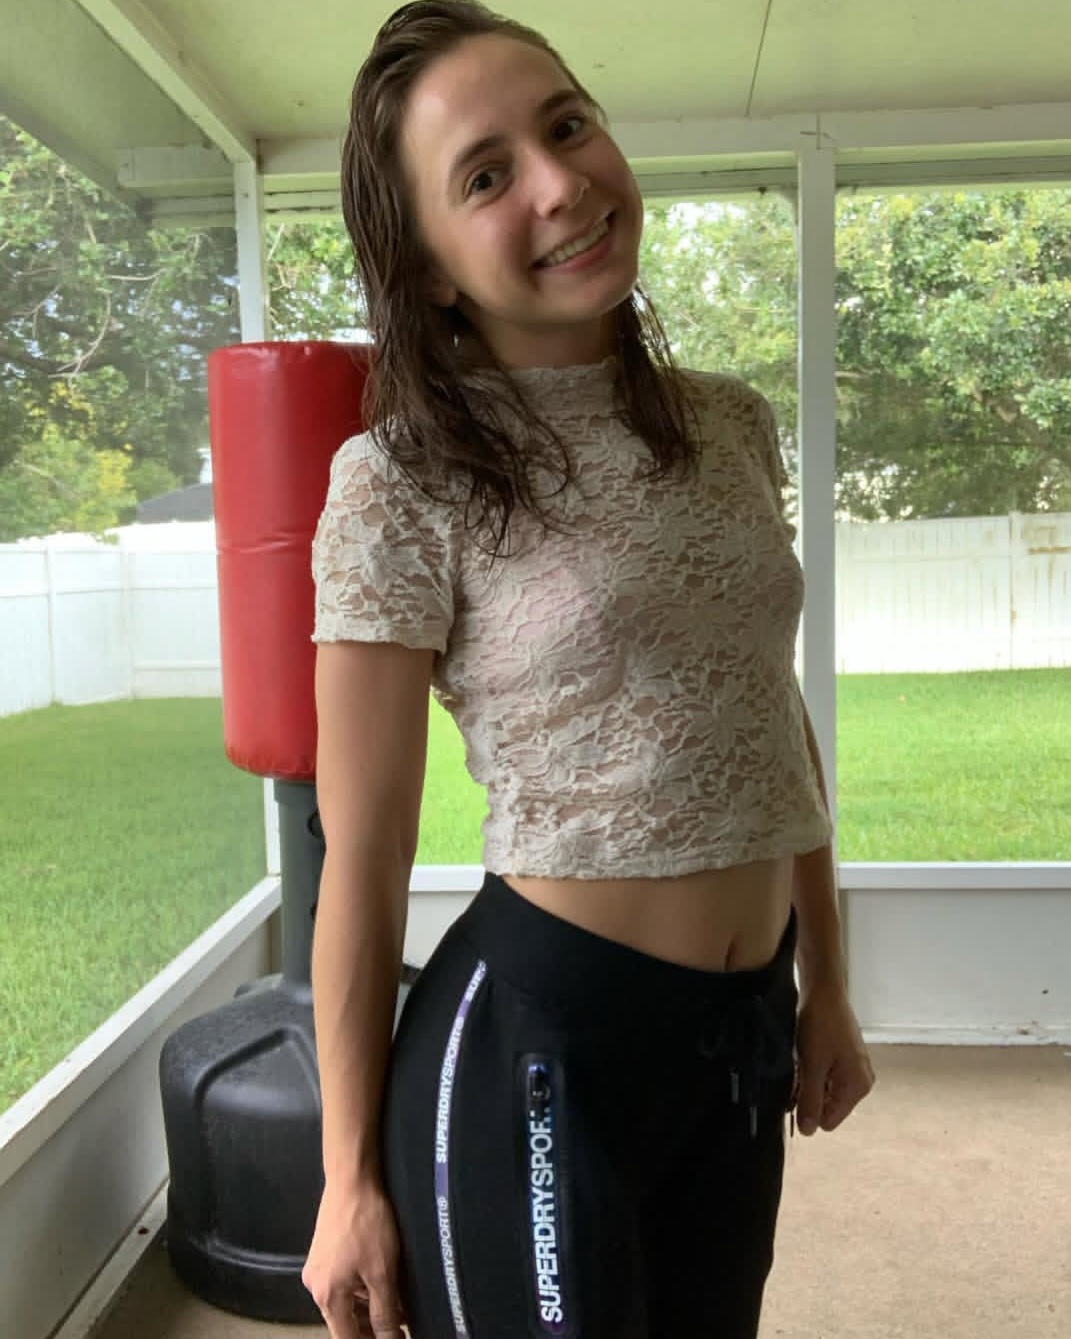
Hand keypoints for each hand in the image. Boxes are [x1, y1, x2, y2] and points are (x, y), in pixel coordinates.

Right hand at [302, 1178, 407, 1338]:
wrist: (351, 1179)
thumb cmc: (366, 1221)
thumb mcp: (382, 1272)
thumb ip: (385, 1312)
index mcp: (327, 1296)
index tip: (391, 1338)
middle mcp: (316, 1286)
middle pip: (344, 1322)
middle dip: (371, 1328)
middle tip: (399, 1324)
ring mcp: (318, 1268)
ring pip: (344, 1302)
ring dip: (368, 1308)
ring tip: (396, 1304)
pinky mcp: (324, 1253)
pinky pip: (342, 1282)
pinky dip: (360, 1288)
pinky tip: (381, 1281)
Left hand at [794, 980, 874, 1134]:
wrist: (823, 989)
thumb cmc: (820, 1025)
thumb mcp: (812, 1065)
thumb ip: (810, 1100)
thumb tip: (809, 1133)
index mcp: (858, 1086)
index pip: (829, 1121)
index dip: (808, 1111)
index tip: (792, 1092)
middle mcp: (860, 1081)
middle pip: (827, 1106)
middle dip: (807, 1095)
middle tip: (793, 1073)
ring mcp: (852, 1068)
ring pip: (823, 1090)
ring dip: (806, 1082)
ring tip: (796, 1062)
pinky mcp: (843, 1057)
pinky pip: (824, 1076)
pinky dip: (810, 1071)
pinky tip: (801, 1056)